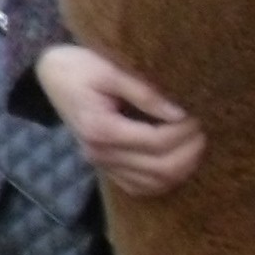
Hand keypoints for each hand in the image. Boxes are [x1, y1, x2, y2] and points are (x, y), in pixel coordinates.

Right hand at [39, 42, 206, 198]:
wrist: (52, 76)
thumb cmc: (80, 67)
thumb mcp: (111, 69)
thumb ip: (145, 92)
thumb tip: (180, 113)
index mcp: (100, 129)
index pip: (156, 141)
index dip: (184, 130)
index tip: (198, 113)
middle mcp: (99, 153)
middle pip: (160, 167)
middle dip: (190, 150)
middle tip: (203, 128)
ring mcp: (102, 164)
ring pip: (155, 183)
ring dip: (184, 166)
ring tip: (195, 142)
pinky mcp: (106, 169)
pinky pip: (141, 187)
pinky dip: (165, 179)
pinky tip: (177, 160)